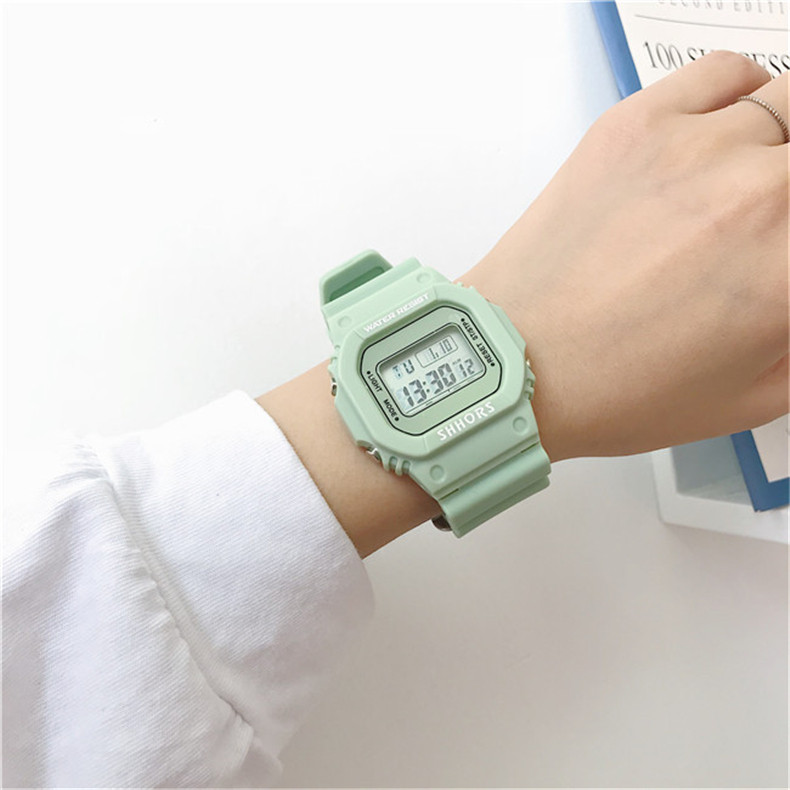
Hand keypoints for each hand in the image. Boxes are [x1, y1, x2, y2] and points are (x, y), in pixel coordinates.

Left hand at [262, 52, 788, 555]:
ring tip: (757, 175)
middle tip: (771, 220)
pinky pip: (725, 72)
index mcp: (788, 273)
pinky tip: (726, 132)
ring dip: (782, 143)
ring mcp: (694, 150)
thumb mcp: (749, 398)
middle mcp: (756, 198)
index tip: (784, 248)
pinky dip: (743, 93)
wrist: (518, 363)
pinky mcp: (636, 125)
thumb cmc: (611, 390)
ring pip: (789, 102)